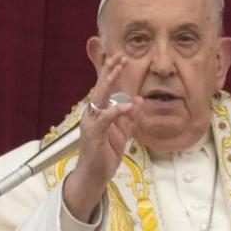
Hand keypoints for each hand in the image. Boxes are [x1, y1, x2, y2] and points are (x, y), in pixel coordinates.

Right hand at [62, 53, 140, 221]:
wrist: (95, 175)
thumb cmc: (106, 153)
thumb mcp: (123, 133)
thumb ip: (130, 117)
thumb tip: (139, 100)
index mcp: (99, 112)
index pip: (105, 89)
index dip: (111, 73)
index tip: (121, 58)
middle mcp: (92, 114)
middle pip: (100, 87)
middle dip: (109, 70)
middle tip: (119, 56)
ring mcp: (91, 123)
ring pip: (99, 98)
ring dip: (109, 82)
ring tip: (118, 69)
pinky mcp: (93, 135)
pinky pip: (105, 119)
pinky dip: (116, 111)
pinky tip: (127, 105)